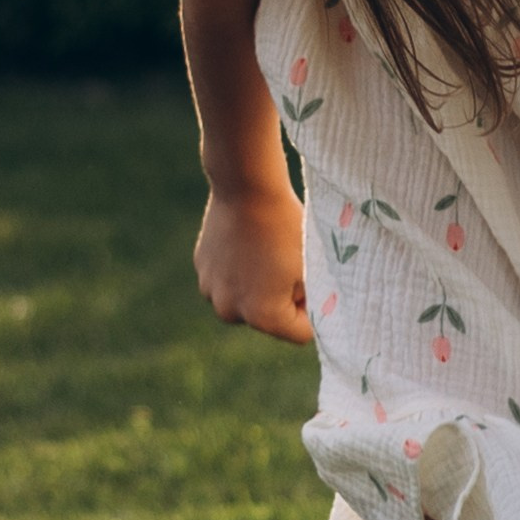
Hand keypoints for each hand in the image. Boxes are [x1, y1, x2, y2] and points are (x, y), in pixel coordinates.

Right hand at [196, 182, 312, 343]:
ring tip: (271, 251)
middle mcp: (230, 311)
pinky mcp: (202, 269)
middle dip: (286, 299)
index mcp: (261, 317)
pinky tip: (251, 242)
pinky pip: (231, 279)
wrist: (247, 186)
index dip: (315, 310)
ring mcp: (211, 291)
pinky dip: (243, 269)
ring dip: (263, 286)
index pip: (300, 333)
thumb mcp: (311, 268)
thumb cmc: (286, 226)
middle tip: (293, 263)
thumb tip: (316, 314)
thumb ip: (314, 300)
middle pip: (271, 319)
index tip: (315, 282)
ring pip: (249, 299)